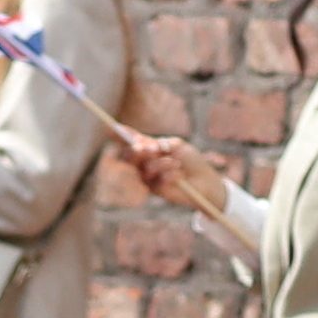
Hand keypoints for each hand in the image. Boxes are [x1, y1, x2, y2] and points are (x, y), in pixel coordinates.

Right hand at [118, 127, 233, 221]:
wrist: (205, 181)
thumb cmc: (192, 161)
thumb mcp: (176, 146)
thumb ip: (158, 144)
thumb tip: (141, 144)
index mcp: (151, 148)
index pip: (133, 140)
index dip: (122, 134)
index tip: (112, 127)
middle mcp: (146, 161)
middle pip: (130, 155)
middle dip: (138, 151)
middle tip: (150, 150)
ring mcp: (148, 176)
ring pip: (144, 167)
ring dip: (160, 164)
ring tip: (175, 163)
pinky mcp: (154, 189)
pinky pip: (153, 179)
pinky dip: (167, 174)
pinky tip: (178, 175)